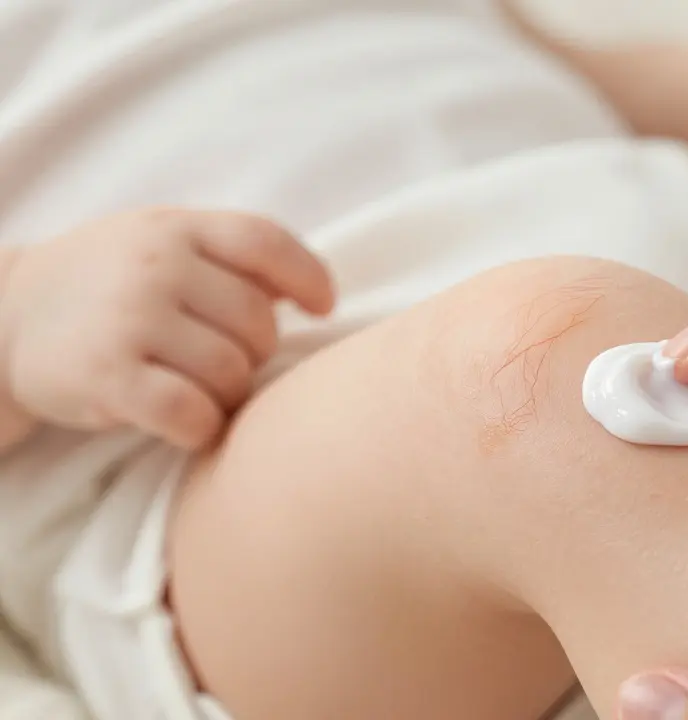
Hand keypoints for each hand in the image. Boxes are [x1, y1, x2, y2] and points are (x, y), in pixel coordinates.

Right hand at [0, 208, 334, 448]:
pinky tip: (185, 423)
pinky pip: (191, 414)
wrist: (3, 318)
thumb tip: (315, 290)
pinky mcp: (107, 376)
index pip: (265, 241)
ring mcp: (130, 318)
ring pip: (232, 374)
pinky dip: (202, 428)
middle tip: (218, 361)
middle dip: (253, 354)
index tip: (323, 308)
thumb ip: (233, 258)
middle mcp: (155, 265)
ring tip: (195, 389)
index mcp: (177, 227)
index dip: (309, 277)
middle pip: (258, 324)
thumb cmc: (107, 285)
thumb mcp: (162, 244)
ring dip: (227, 396)